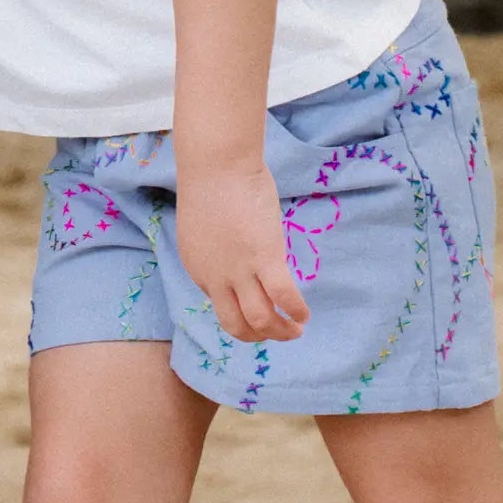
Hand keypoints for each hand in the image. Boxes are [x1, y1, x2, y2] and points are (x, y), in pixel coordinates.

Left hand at [174, 157, 307, 344]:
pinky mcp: (265, 258)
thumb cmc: (210, 183)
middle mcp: (216, 279)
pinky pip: (283, 297)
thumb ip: (216, 247)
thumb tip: (235, 252)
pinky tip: (304, 315)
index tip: (258, 306)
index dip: (241, 311)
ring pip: (260, 320)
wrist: (216, 165)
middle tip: (277, 332)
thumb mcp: (204, 226)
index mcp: (198, 269)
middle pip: (236, 325)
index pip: (220, 305)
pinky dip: (295, 311)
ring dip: (280, 331)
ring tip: (296, 330)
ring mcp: (240, 271)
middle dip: (259, 336)